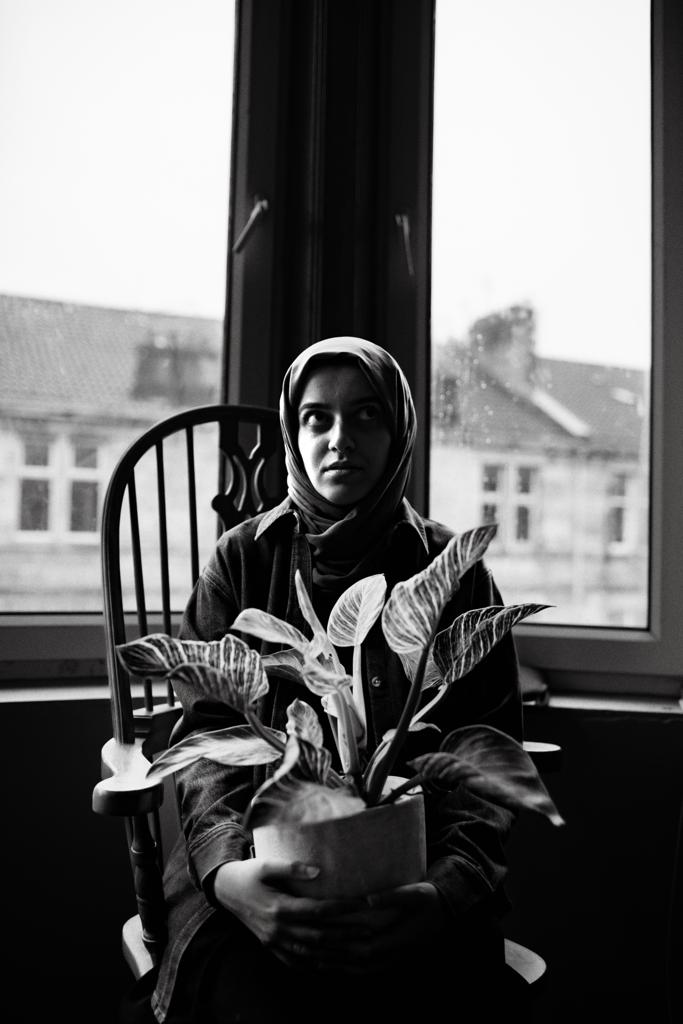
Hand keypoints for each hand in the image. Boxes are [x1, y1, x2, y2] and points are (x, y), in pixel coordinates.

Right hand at [212, 858, 370, 969]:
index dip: (343, 908)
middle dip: (346, 935)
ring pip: (311, 954)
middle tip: (369, 931)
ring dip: (336, 954)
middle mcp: (278, 929)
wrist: (225, 891)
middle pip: (319, 937)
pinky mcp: (271, 948)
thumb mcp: (266, 864)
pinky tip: (331, 963)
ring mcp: (274, 942)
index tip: (363, 903)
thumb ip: (291, 867)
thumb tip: (319, 871)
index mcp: (279, 908)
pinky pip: (297, 962)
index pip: (318, 910)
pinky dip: (316, 965)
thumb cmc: (249, 874)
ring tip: (358, 951)